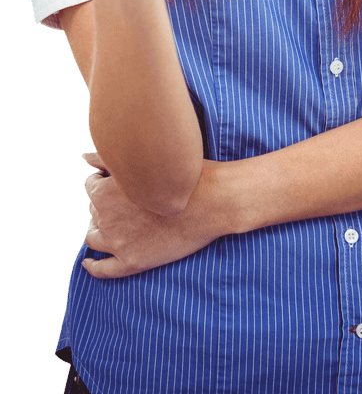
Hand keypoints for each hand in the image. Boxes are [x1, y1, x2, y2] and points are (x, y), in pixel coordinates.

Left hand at [81, 150, 229, 278]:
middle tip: (129, 202)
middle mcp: (106, 217)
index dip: (106, 185)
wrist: (211, 199)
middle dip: (106, 206)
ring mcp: (118, 242)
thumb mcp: (141, 161)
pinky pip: (103, 270)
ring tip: (116, 226)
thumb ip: (108, 159)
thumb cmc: (180, 172)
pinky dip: (93, 267)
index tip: (121, 185)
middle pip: (95, 211)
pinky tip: (89, 263)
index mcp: (104, 191)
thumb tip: (83, 157)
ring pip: (94, 237)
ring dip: (99, 230)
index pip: (92, 188)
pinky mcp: (133, 261)